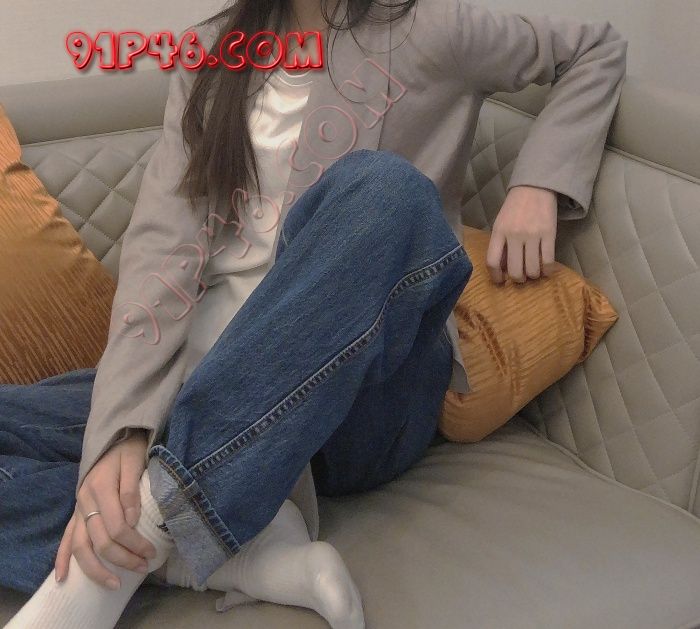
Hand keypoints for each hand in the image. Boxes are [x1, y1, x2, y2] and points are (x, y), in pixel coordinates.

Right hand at [55, 430, 156, 588]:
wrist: (114, 437)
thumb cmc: (129, 450)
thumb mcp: (135, 462)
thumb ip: (131, 491)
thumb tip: (132, 522)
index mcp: (100, 488)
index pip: (117, 527)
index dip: (134, 543)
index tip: (151, 552)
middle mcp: (85, 501)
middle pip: (100, 541)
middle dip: (123, 558)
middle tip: (143, 566)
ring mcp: (78, 508)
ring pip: (80, 546)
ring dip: (96, 569)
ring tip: (114, 584)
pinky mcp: (76, 512)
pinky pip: (66, 538)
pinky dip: (62, 559)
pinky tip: (63, 578)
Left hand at [486, 185, 557, 283]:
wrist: (534, 187)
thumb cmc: (515, 207)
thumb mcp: (501, 224)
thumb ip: (500, 244)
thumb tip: (503, 269)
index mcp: (499, 232)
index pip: (492, 261)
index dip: (496, 276)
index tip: (501, 281)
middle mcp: (514, 235)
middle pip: (514, 270)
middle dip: (518, 279)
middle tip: (521, 278)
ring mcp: (532, 235)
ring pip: (532, 269)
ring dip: (533, 276)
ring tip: (534, 272)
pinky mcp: (549, 233)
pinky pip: (548, 260)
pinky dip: (547, 270)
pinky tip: (546, 271)